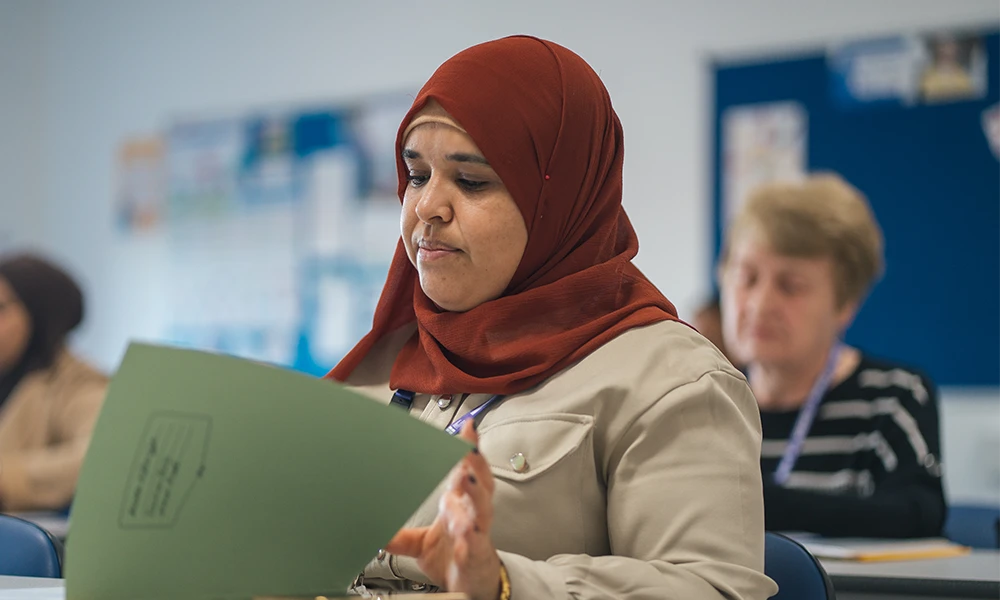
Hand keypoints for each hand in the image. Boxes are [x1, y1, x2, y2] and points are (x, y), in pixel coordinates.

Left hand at [386, 421, 501, 599]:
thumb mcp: (421, 543)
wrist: (474, 587)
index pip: (465, 470)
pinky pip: (475, 544)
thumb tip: (373, 529)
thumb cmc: (454, 556)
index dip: (468, 449)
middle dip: (476, 464)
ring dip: (474, 494)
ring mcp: (477, 533)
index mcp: (460, 504)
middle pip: (480, 483)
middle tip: (469, 448)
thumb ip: (400, 535)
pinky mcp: (478, 555)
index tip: (466, 428)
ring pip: (481, 509)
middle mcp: (473, 514)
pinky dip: (470, 538)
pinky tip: (465, 533)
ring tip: (466, 479)